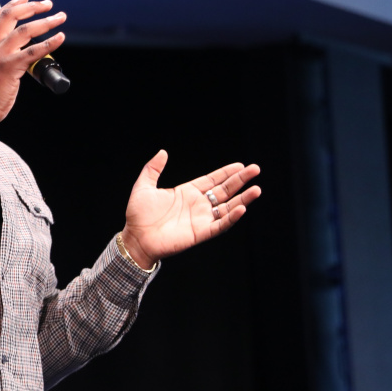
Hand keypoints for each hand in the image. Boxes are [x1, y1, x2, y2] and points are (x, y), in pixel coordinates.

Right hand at [0, 0, 65, 156]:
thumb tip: (10, 52)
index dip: (13, 4)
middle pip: (11, 16)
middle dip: (31, 6)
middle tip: (47, 4)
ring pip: (25, 30)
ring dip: (46, 21)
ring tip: (60, 17)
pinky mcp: (9, 67)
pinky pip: (33, 50)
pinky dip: (49, 42)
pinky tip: (60, 37)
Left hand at [119, 150, 260, 267]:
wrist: (135, 238)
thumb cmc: (138, 215)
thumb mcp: (144, 187)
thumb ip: (153, 169)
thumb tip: (162, 152)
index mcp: (187, 192)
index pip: (212, 180)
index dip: (226, 173)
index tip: (241, 165)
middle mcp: (197, 205)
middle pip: (224, 190)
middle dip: (240, 180)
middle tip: (255, 169)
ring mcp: (201, 219)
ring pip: (227, 207)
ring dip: (242, 199)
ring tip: (256, 189)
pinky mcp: (200, 233)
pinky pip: (220, 225)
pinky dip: (231, 218)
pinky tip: (241, 208)